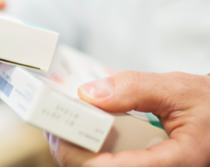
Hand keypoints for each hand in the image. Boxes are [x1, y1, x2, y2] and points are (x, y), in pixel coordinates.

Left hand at [46, 71, 209, 166]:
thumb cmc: (208, 106)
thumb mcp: (177, 90)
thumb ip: (135, 89)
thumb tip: (90, 93)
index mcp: (176, 163)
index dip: (77, 153)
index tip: (58, 130)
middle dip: (70, 151)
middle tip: (54, 124)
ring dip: (78, 152)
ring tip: (66, 126)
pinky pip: (111, 165)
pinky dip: (91, 151)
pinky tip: (86, 133)